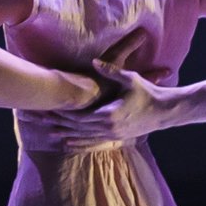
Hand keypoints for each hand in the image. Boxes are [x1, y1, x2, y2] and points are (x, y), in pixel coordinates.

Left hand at [40, 66, 182, 144]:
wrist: (164, 111)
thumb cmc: (147, 93)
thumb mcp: (130, 79)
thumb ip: (111, 71)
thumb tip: (94, 61)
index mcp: (109, 114)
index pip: (80, 116)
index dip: (63, 112)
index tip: (49, 107)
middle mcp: (108, 128)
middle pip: (78, 127)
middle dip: (59, 123)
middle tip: (42, 120)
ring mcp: (112, 135)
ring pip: (84, 137)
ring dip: (66, 134)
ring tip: (49, 133)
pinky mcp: (116, 138)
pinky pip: (94, 142)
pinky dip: (79, 143)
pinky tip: (68, 144)